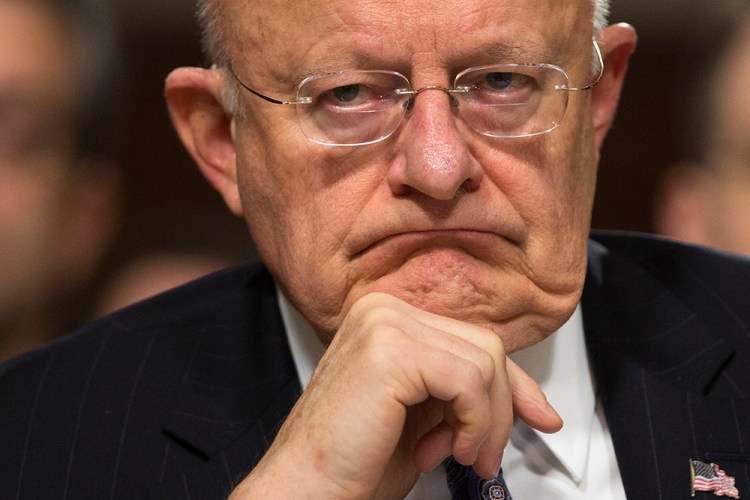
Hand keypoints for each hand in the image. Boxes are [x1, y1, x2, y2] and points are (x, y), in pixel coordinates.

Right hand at [230, 293, 561, 498]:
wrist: (306, 488)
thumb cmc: (354, 460)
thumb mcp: (426, 417)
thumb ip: (463, 391)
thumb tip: (525, 396)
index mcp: (387, 320)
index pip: (470, 339)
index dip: (512, 384)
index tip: (539, 414)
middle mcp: (382, 311)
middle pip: (485, 346)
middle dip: (497, 410)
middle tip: (477, 454)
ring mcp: (384, 324)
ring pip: (485, 361)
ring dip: (485, 422)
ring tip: (454, 454)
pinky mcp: (390, 349)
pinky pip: (470, 379)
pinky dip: (474, 422)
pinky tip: (447, 448)